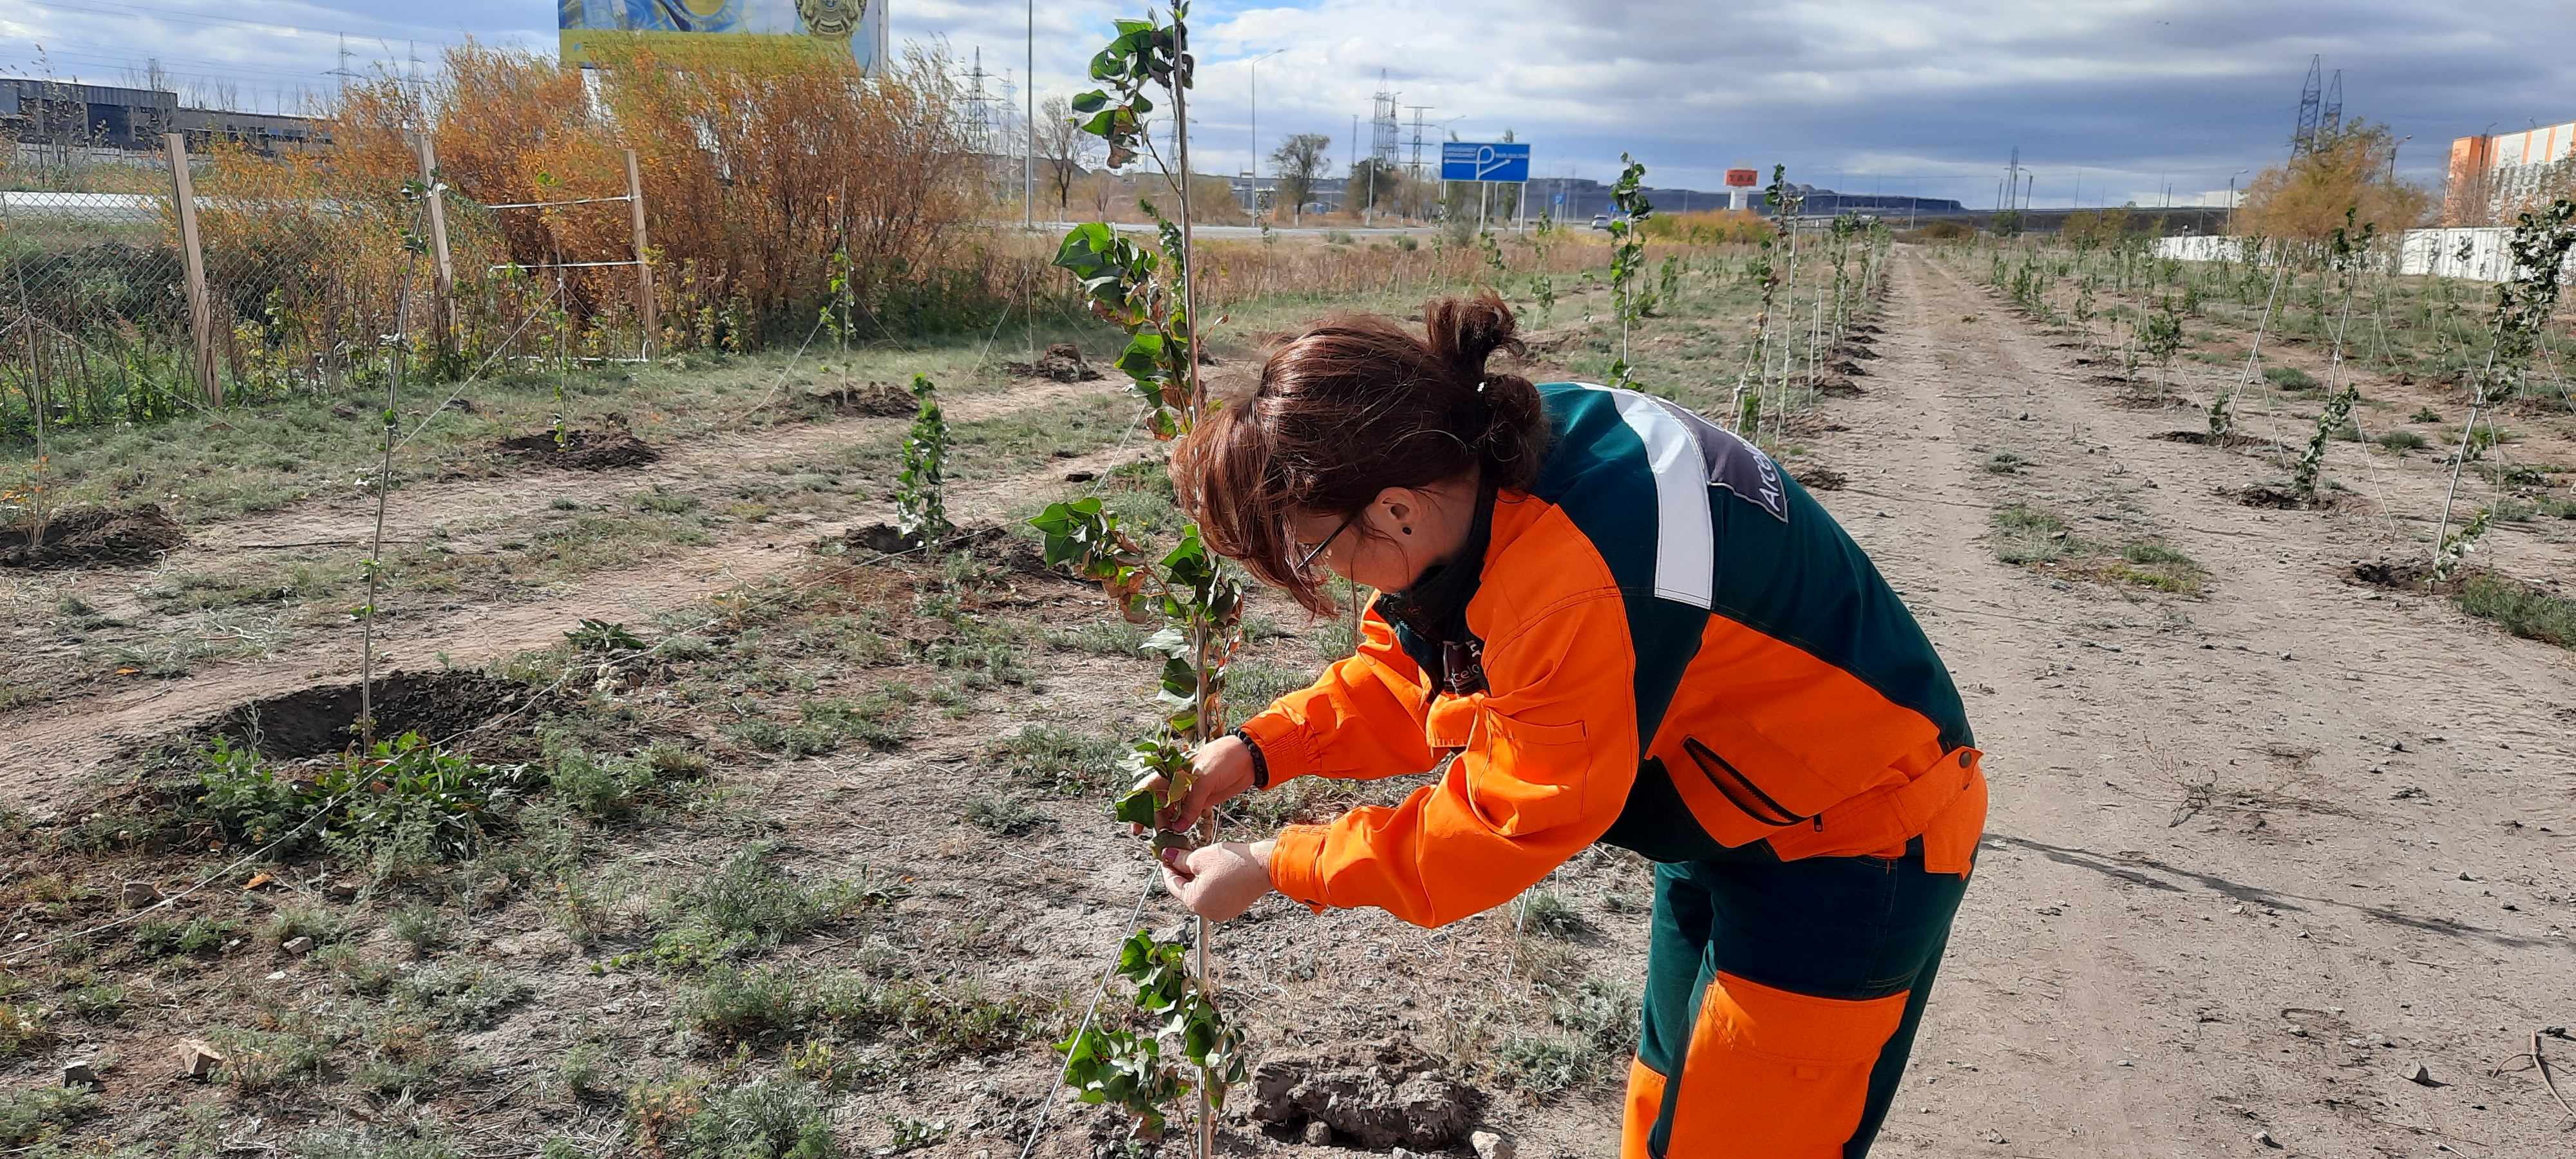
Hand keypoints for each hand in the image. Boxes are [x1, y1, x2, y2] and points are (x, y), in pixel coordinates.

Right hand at [1129, 735, 1256, 834]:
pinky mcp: (1201, 801)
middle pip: (1157, 805)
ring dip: (1168, 826)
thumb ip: (1191, 804)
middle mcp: (1176, 783)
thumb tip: (1178, 828)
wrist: (1248, 758)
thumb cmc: (1223, 757)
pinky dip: (1182, 825)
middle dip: (1154, 822)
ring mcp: (1188, 793)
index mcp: (1171, 771)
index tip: (1136, 826)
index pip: (1147, 789)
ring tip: (1167, 839)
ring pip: (1171, 812)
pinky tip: (1180, 834)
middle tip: (1156, 838)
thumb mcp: (1204, 779)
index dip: (1138, 807)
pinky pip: (1187, 816)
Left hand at [1158, 839, 1275, 920]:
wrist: (1265, 865)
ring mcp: (1221, 911)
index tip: (1165, 856)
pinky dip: (1210, 883)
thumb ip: (1180, 859)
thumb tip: (1169, 856)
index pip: (1172, 885)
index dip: (1167, 868)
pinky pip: (1215, 895)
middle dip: (1182, 872)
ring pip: (1201, 893)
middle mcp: (1207, 911)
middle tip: (1179, 855)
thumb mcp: (1200, 857)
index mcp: (1195, 902)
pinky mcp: (1233, 907)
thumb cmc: (1234, 862)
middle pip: (1187, 891)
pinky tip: (1211, 868)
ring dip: (1196, 878)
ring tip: (1195, 859)